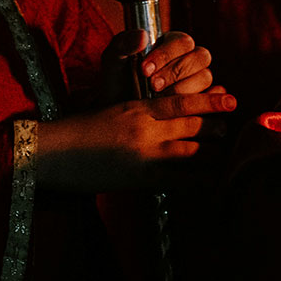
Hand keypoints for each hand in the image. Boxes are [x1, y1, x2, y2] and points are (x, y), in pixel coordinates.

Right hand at [36, 89, 236, 191]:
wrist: (48, 153)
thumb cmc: (78, 129)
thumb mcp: (111, 105)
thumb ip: (140, 102)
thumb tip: (163, 102)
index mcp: (137, 107)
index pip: (182, 101)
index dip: (210, 100)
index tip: (231, 98)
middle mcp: (144, 128)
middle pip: (193, 125)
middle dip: (216, 127)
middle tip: (229, 129)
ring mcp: (143, 154)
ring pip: (192, 151)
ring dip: (212, 154)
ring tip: (224, 154)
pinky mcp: (140, 179)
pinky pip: (179, 180)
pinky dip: (198, 181)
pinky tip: (209, 182)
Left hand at [100, 30, 213, 103]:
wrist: (119, 109)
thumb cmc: (119, 81)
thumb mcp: (114, 61)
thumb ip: (123, 44)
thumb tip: (142, 35)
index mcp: (173, 43)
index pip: (183, 41)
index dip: (166, 54)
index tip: (145, 69)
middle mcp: (190, 58)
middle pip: (200, 57)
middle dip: (175, 72)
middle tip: (153, 85)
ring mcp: (197, 79)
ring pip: (205, 77)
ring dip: (183, 88)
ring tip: (160, 98)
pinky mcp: (201, 99)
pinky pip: (210, 97)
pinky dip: (200, 101)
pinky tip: (182, 109)